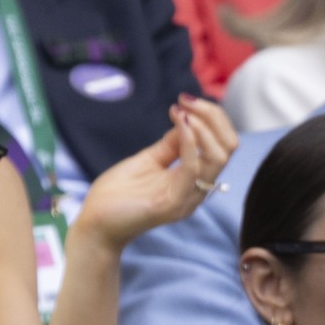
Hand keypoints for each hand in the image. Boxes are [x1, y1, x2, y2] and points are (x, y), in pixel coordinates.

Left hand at [70, 95, 238, 254]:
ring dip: (203, 127)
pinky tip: (178, 123)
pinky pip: (192, 168)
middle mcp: (197, 191)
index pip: (223, 145)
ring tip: (183, 112)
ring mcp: (188, 198)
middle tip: (187, 102)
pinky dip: (188, 141)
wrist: (96, 223)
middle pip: (228, 148)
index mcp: (194, 180)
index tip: (186, 100)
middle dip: (213, 117)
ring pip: (218, 157)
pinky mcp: (173, 203)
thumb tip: (187, 120)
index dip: (212, 118)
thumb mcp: (150, 160)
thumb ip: (172, 145)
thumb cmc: (118, 194)